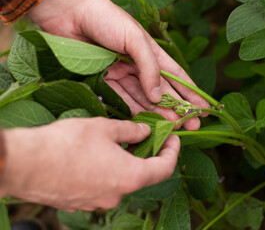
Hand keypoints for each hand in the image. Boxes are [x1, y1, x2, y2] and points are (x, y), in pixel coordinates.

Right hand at [0, 118, 179, 211]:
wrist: (26, 164)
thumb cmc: (67, 143)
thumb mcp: (105, 128)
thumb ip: (131, 130)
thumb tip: (146, 131)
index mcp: (130, 177)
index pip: (164, 168)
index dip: (173, 151)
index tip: (173, 138)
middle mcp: (117, 194)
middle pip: (142, 175)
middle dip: (146, 155)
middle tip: (145, 136)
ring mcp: (98, 202)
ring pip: (121, 180)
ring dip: (125, 163)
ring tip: (117, 143)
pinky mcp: (81, 203)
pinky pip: (102, 186)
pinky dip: (107, 172)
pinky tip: (96, 157)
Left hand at [27, 0, 208, 129]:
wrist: (67, 13)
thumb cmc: (105, 19)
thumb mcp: (135, 40)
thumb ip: (149, 68)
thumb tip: (159, 97)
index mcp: (151, 52)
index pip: (176, 76)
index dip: (190, 93)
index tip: (203, 109)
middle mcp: (139, 65)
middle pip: (162, 91)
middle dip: (178, 109)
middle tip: (191, 126)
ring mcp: (122, 74)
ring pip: (144, 99)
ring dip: (159, 114)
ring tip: (173, 128)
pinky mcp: (105, 81)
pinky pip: (123, 100)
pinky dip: (135, 112)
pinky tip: (147, 123)